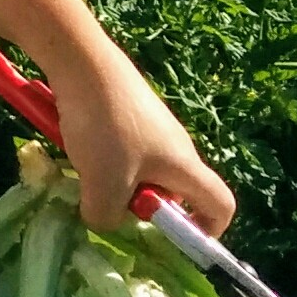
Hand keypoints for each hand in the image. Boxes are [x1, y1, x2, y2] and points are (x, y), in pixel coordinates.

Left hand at [50, 41, 234, 238]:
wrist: (81, 58)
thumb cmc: (104, 126)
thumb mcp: (102, 186)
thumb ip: (107, 217)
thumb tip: (104, 217)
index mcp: (185, 165)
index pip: (221, 205)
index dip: (206, 230)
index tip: (171, 237)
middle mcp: (176, 144)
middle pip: (173, 190)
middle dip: (143, 205)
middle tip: (109, 201)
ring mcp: (151, 123)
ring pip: (141, 169)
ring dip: (115, 179)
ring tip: (86, 170)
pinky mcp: (126, 109)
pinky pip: (120, 146)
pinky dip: (101, 155)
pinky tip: (75, 144)